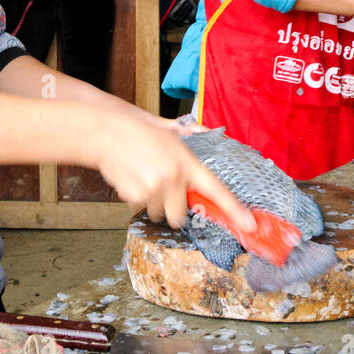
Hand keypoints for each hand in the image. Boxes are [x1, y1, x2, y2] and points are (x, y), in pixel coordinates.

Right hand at [94, 117, 252, 231]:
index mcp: (186, 162)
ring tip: (142, 178)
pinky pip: (139, 205)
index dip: (233, 209)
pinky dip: (135, 196)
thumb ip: (187, 133)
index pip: (216, 190)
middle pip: (179, 215)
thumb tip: (204, 130)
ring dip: (152, 203)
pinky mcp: (135, 196)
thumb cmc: (136, 129)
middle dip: (171, 209)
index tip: (248, 224)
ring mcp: (154, 189)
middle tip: (162, 191)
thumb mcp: (167, 129)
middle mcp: (174, 177)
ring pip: (158, 212)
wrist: (106, 132)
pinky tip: (130, 177)